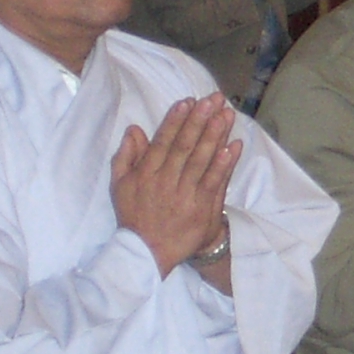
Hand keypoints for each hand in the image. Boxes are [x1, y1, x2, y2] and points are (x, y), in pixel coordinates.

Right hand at [113, 95, 240, 275]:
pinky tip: (234, 146)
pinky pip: (215, 183)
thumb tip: (135, 129)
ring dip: (215, 136)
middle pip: (186, 146)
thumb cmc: (134, 216)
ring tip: (225, 114)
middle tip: (212, 100)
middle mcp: (166, 182)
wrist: (146, 253)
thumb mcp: (120, 186)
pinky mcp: (202, 209)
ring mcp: (186, 196)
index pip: (164, 142)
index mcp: (146, 174)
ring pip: (202, 161)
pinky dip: (224, 164)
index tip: (188, 101)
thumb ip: (126, 156)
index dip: (176, 120)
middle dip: (200, 120)